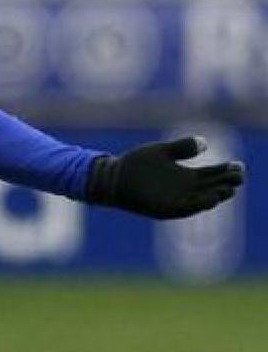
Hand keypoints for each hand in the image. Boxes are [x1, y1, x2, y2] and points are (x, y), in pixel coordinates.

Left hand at [86, 136, 245, 219]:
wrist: (113, 177)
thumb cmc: (137, 165)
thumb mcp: (162, 152)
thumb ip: (182, 147)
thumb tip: (205, 142)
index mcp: (187, 176)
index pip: (214, 175)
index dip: (227, 171)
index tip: (238, 165)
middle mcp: (185, 190)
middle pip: (213, 187)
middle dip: (226, 183)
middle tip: (236, 176)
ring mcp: (176, 200)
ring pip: (202, 200)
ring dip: (216, 196)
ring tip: (227, 189)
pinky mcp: (165, 208)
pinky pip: (185, 209)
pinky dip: (198, 205)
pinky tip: (209, 199)